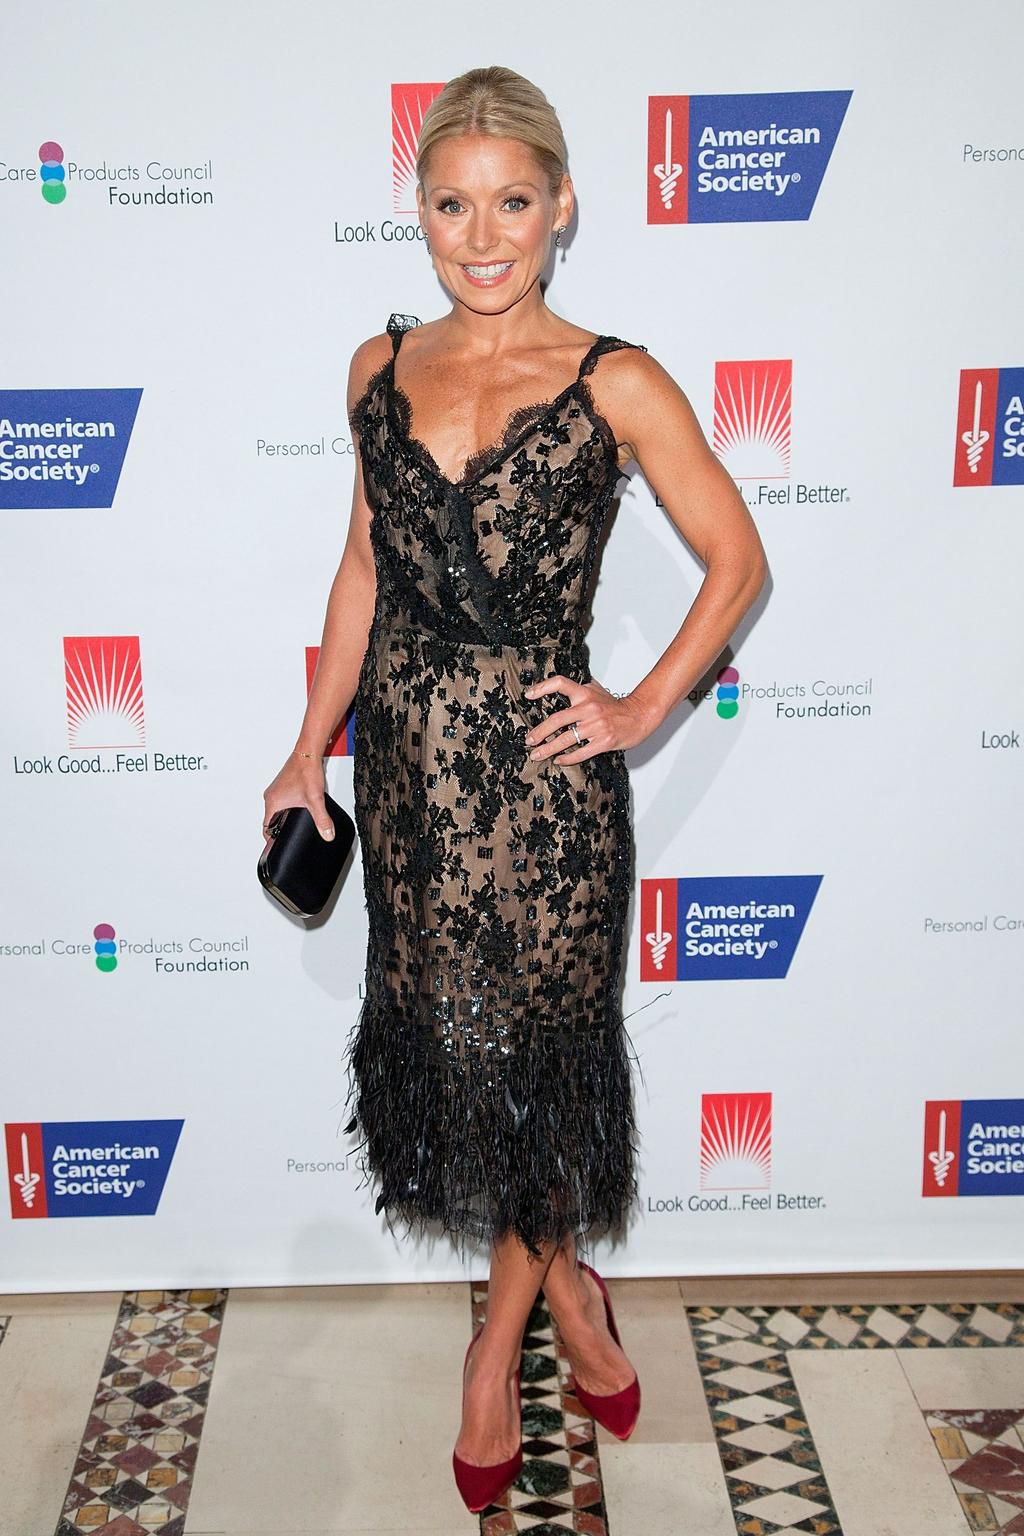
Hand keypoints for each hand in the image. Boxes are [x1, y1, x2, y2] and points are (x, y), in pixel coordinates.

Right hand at [262, 751, 335, 840]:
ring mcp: (275, 790)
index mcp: (272, 803)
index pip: (266, 828)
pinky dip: (288, 807)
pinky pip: (281, 801)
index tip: (279, 845)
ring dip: (284, 816)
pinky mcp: (281, 785)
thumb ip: (322, 819)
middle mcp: (271, 796)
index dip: (272, 839)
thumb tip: (327, 834)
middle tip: (291, 833)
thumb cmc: (306, 772)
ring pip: (276, 810)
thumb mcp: (315, 799)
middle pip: (271, 820)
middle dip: (280, 828)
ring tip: (296, 820)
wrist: (308, 754)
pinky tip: (299, 807)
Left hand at [522, 675, 654, 763]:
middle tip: (529, 740)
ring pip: (566, 739)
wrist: (640, 716)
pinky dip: (567, 758)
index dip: (542, 687)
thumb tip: (560, 686)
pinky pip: (581, 752)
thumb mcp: (597, 691)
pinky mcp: (604, 741)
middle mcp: (589, 708)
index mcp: (585, 693)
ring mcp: (596, 726)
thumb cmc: (616, 707)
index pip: (560, 683)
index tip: (528, 695)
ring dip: (548, 749)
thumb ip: (579, 689)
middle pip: (557, 719)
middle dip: (539, 732)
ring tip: (537, 754)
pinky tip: (559, 760)